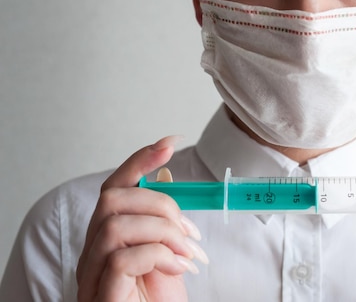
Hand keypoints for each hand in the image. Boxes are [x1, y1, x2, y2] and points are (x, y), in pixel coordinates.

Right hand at [76, 136, 207, 301]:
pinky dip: (158, 254)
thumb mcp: (167, 255)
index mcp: (108, 238)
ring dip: (164, 230)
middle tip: (189, 231)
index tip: (168, 142)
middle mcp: (92, 253)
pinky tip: (177, 268)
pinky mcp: (102, 296)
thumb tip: (167, 180)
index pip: (115, 187)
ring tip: (187, 253)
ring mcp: (92, 276)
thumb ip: (162, 224)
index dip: (139, 160)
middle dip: (161, 203)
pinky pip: (122, 257)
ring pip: (116, 223)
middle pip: (112, 198)